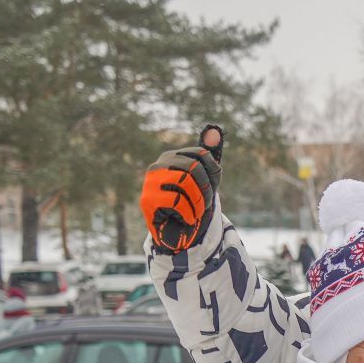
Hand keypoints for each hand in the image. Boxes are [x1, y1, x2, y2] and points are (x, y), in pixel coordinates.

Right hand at [141, 124, 224, 252]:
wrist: (176, 233)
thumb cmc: (191, 204)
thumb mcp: (206, 180)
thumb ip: (210, 157)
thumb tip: (215, 129)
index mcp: (172, 157)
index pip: (201, 154)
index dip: (213, 172)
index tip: (211, 187)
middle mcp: (158, 165)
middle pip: (193, 167)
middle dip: (206, 189)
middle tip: (205, 204)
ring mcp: (150, 182)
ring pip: (184, 182)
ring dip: (197, 203)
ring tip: (196, 212)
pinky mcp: (147, 200)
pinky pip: (176, 201)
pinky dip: (188, 213)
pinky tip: (186, 218)